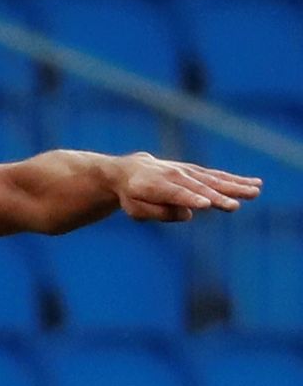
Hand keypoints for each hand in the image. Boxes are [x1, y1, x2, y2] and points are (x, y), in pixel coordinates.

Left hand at [110, 152, 262, 221]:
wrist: (130, 171)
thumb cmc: (132, 196)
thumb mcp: (135, 209)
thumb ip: (158, 212)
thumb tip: (189, 214)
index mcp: (156, 186)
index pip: (176, 194)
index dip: (190, 199)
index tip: (206, 204)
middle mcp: (174, 176)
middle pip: (199, 188)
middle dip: (217, 197)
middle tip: (235, 205)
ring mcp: (187, 171)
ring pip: (213, 180)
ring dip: (234, 186)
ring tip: (255, 192)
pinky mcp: (197, 171)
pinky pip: (218, 175)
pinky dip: (236, 179)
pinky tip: (255, 183)